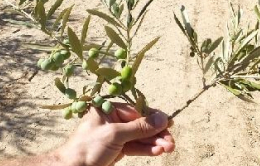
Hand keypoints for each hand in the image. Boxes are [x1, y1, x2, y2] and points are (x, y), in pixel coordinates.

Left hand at [55, 103, 174, 165]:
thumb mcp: (115, 134)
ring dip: (154, 143)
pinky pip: (135, 147)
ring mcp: (115, 135)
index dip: (153, 118)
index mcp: (108, 109)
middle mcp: (113, 120)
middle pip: (140, 125)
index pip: (137, 111)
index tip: (169, 124)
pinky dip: (146, 149)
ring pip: (139, 137)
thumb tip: (162, 119)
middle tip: (171, 142)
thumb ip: (140, 127)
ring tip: (169, 148)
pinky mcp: (116, 149)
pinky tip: (157, 151)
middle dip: (156, 133)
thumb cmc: (88, 147)